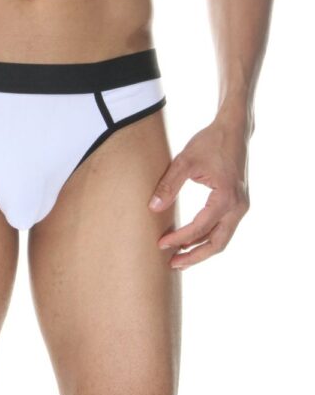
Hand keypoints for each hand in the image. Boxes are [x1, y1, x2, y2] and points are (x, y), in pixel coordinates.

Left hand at [148, 118, 249, 268]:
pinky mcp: (238, 204)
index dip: (179, 238)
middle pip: (217, 244)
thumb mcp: (185, 161)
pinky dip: (208, 237)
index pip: (200, 228)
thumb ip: (169, 185)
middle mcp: (238, 207)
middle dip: (194, 256)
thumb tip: (152, 208)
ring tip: (180, 257)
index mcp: (226, 198)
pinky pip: (224, 228)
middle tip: (172, 264)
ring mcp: (241, 207)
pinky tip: (191, 240)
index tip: (160, 244)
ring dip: (202, 249)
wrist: (234, 130)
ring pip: (223, 239)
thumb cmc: (209, 142)